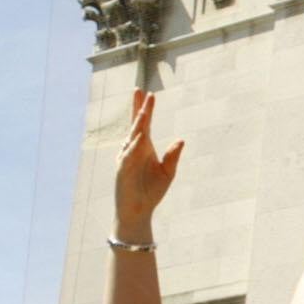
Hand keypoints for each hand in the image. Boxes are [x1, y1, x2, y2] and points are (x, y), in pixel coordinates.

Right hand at [114, 89, 184, 236]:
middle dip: (139, 109)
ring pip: (133, 137)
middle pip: (136, 125)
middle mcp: (134, 149)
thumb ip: (172, 156)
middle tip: (141, 91)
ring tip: (146, 110)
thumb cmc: (151, 192)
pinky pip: (128, 155)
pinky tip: (141, 137)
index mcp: (145, 147)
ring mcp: (127, 158)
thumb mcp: (167, 172)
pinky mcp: (122, 170)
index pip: (145, 124)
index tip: (149, 94)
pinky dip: (134, 146)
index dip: (146, 109)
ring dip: (139, 124)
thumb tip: (181, 140)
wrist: (138, 211)